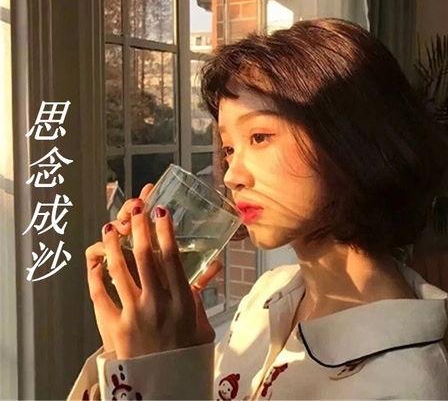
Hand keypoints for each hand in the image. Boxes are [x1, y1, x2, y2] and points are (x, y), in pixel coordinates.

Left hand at [85, 185, 222, 358]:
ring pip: (120, 270)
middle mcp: (158, 303)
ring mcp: (134, 314)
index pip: (172, 257)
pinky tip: (95, 260)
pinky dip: (95, 275)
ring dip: (114, 244)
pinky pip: (100, 295)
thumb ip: (199, 295)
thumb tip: (210, 268)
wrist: (166, 390)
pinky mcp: (114, 328)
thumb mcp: (202, 325)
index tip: (161, 211)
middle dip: (140, 227)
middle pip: (145, 256)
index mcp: (182, 301)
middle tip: (136, 208)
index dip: (165, 230)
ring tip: (110, 227)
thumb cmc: (187, 356)